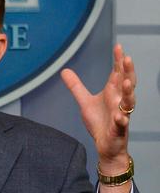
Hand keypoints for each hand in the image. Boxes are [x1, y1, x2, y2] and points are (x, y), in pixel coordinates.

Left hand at [61, 44, 134, 192]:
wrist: (105, 146)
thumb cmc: (100, 123)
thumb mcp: (84, 102)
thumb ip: (76, 86)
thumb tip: (64, 70)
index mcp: (113, 93)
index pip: (117, 74)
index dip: (119, 61)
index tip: (119, 46)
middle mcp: (119, 102)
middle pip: (127, 84)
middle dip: (128, 72)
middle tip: (127, 58)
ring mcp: (121, 115)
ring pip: (128, 102)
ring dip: (128, 92)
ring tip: (125, 82)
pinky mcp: (119, 130)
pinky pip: (122, 124)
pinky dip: (121, 120)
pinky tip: (120, 116)